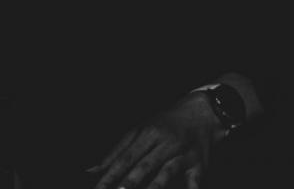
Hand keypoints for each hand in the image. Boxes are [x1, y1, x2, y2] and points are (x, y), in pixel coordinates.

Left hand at [87, 93, 223, 188]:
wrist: (201, 112)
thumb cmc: (164, 124)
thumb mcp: (140, 131)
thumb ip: (117, 151)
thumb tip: (93, 170)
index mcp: (145, 134)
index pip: (124, 157)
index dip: (110, 173)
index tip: (99, 187)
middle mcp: (162, 143)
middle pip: (142, 165)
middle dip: (128, 182)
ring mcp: (181, 154)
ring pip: (165, 172)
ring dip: (153, 187)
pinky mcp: (198, 164)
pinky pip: (194, 179)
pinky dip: (190, 188)